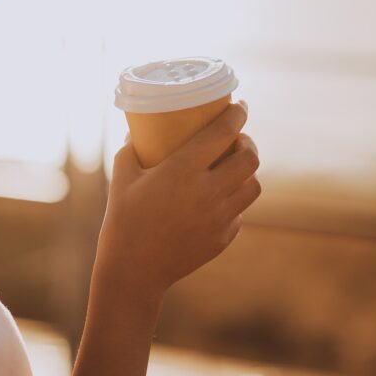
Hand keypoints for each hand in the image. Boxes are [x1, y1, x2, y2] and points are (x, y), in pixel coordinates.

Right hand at [95, 101, 260, 300]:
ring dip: (247, 171)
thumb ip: (132, 147)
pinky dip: (234, 200)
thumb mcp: (122, 175)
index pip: (223, 132)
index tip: (239, 106)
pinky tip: (219, 198)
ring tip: (233, 167)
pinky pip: (239, 212)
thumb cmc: (123, 218)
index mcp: (183, 171)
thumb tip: (139, 127)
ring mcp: (219, 218)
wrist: (134, 269)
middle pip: (249, 159)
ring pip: (253, 186)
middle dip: (248, 143)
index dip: (236, 114)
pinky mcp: (223, 238)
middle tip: (237, 138)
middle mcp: (208, 192)